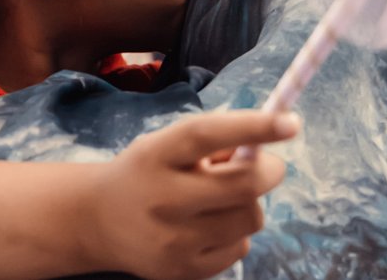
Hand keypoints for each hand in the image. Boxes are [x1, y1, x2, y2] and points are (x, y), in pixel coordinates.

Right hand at [82, 111, 299, 279]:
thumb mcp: (164, 146)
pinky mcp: (183, 270)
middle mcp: (161, 199)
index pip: (205, 135)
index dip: (251, 127)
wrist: (97, 221)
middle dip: (269, 171)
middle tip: (267, 165)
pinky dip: (235, 233)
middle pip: (243, 185)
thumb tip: (265, 148)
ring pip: (250, 218)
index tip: (290, 122)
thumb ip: (210, 145)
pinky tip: (208, 227)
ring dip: (249, 203)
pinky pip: (240, 248)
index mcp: (154, 156)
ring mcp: (172, 240)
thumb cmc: (145, 173)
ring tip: (220, 200)